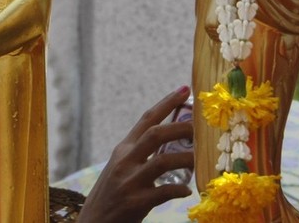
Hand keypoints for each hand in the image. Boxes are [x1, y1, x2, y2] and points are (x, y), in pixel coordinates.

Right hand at [77, 86, 194, 222]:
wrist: (94, 222)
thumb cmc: (112, 195)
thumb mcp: (121, 168)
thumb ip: (140, 155)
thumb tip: (172, 145)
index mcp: (123, 149)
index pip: (146, 119)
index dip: (167, 103)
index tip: (185, 90)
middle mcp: (124, 160)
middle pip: (156, 134)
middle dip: (182, 127)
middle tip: (204, 127)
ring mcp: (129, 180)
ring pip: (163, 161)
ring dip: (187, 159)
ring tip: (203, 161)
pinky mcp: (135, 201)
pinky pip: (164, 192)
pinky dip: (179, 190)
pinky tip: (187, 191)